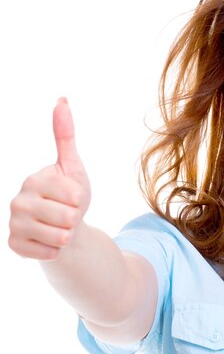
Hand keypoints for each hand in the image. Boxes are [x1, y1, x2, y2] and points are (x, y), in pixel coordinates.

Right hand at [8, 98, 91, 259]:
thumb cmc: (70, 196)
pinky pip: (50, 253)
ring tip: (59, 228)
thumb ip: (65, 136)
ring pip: (60, 238)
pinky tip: (49, 241)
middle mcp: (17, 201)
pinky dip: (57, 250)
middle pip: (67, 218)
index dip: (80, 200)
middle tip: (67, 216)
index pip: (73, 195)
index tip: (71, 197)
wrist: (63, 227)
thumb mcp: (73, 167)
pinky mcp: (14, 245)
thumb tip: (61, 100)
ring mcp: (13, 224)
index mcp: (33, 180)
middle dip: (75, 219)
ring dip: (67, 236)